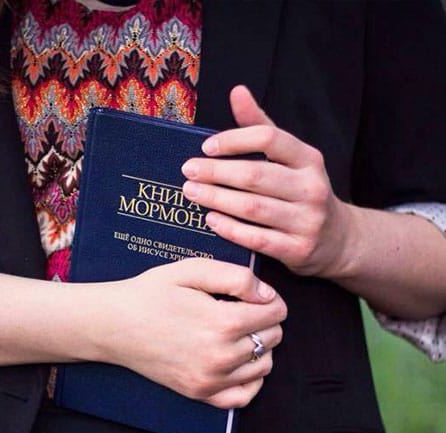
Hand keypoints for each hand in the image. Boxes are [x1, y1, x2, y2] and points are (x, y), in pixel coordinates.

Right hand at [95, 258, 286, 408]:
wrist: (115, 325)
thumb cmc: (150, 294)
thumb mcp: (192, 270)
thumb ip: (237, 277)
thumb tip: (268, 295)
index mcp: (223, 322)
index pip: (277, 312)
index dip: (268, 298)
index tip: (252, 294)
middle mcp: (222, 356)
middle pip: (274, 338)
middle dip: (265, 320)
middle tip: (241, 309)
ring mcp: (211, 379)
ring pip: (265, 364)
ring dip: (260, 346)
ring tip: (237, 331)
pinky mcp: (200, 393)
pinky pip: (245, 395)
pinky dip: (251, 378)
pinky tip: (239, 361)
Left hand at [181, 85, 354, 278]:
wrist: (336, 239)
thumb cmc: (302, 191)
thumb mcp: (291, 158)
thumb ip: (262, 128)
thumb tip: (237, 92)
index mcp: (309, 158)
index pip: (269, 138)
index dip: (234, 140)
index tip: (205, 147)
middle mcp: (312, 187)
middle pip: (256, 175)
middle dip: (216, 172)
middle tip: (188, 171)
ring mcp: (307, 220)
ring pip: (253, 208)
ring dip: (217, 199)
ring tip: (190, 192)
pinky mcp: (298, 249)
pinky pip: (257, 239)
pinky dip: (230, 229)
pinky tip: (210, 220)